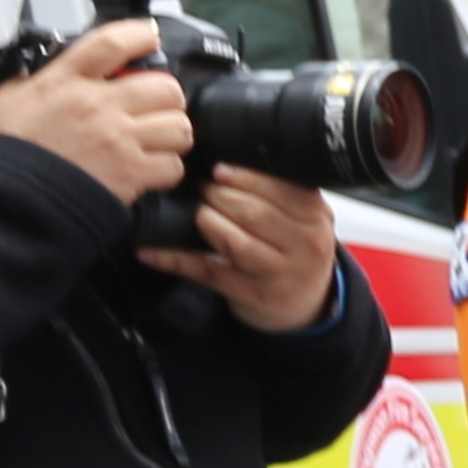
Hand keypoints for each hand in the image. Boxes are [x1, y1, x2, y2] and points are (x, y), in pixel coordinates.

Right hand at [0, 19, 192, 208]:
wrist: (0, 198)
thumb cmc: (2, 151)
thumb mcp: (9, 100)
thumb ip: (36, 82)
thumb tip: (48, 74)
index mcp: (64, 81)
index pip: (112, 42)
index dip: (140, 35)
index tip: (150, 38)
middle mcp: (95, 105)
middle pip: (165, 87)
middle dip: (167, 99)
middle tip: (155, 109)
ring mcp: (116, 139)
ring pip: (178, 126)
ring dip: (172, 135)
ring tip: (156, 141)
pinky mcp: (129, 174)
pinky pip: (172, 165)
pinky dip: (166, 169)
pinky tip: (149, 170)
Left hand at [134, 160, 346, 332]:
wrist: (308, 303)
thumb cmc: (297, 250)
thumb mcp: (304, 218)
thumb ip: (282, 193)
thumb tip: (228, 164)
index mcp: (315, 218)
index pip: (282, 189)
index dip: (245, 177)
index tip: (219, 170)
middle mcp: (302, 245)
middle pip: (254, 213)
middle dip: (220, 197)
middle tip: (204, 190)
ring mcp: (277, 272)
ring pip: (235, 241)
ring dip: (206, 222)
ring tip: (198, 214)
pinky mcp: (250, 294)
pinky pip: (207, 272)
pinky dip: (175, 259)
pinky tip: (151, 250)